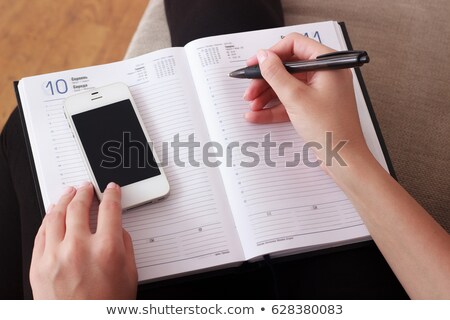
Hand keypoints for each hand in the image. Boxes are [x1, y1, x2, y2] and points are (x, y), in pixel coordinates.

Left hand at [30, 182, 136, 298]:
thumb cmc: (107, 307)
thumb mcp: (129, 274)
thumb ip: (124, 245)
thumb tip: (117, 228)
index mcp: (106, 250)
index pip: (110, 209)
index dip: (111, 195)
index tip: (111, 190)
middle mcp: (79, 249)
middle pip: (79, 207)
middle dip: (85, 192)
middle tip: (87, 188)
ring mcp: (55, 257)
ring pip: (56, 216)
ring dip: (64, 200)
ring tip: (69, 194)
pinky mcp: (38, 267)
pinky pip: (41, 234)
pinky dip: (48, 219)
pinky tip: (53, 214)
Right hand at [243, 33, 369, 162]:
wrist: (343, 158)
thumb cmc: (332, 129)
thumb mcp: (296, 98)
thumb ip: (276, 74)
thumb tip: (264, 57)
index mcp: (328, 64)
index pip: (295, 45)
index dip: (272, 53)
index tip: (255, 63)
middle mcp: (326, 74)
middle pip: (288, 67)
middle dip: (266, 79)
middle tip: (250, 90)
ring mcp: (320, 91)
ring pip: (287, 85)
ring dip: (267, 95)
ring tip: (252, 105)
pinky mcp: (314, 106)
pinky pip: (290, 101)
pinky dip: (275, 107)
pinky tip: (259, 114)